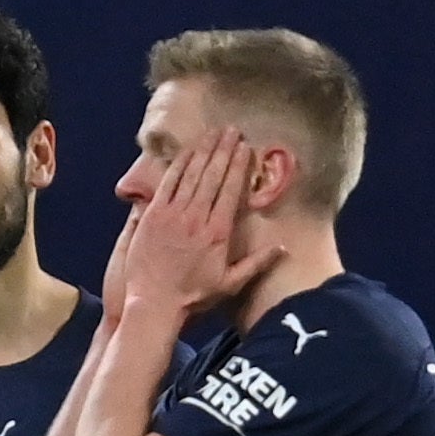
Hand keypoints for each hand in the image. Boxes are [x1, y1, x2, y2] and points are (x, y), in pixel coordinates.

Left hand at [112, 124, 284, 328]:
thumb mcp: (231, 284)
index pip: (231, 191)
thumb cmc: (192, 297)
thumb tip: (283, 248)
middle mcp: (196, 220)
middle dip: (223, 151)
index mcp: (218, 233)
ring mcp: (171, 217)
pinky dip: (176, 167)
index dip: (238, 166)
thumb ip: (258, 263)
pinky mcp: (151, 218)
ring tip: (211, 134)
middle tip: (231, 131)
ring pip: (190, 176)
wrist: (153, 304)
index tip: (245, 148)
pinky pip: (166, 186)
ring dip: (202, 152)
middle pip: (212, 177)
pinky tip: (184, 153)